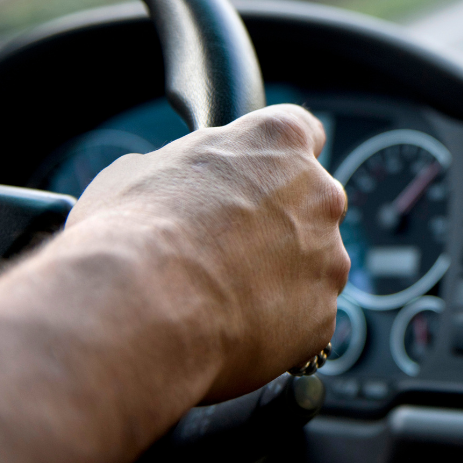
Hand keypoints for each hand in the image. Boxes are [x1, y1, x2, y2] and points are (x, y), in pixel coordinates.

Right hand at [65, 104, 349, 401]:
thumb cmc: (134, 232)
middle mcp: (319, 195)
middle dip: (278, 224)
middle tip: (226, 248)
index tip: (260, 176)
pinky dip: (275, 325)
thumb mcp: (138, 171)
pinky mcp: (323, 317)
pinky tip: (229, 329)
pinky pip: (303, 318)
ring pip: (311, 266)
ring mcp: (328, 259)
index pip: (303, 133)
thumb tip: (173, 184)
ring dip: (279, 277)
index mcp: (279, 142)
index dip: (276, 159)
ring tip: (220, 296)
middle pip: (311, 205)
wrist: (141, 309)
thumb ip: (183, 170)